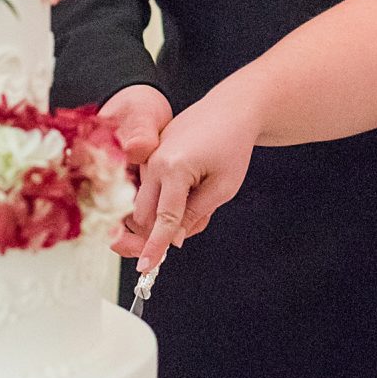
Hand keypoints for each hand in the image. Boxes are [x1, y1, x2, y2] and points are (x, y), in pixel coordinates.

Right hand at [110, 90, 259, 271]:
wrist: (231, 109)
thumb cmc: (232, 144)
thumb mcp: (223, 187)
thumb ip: (195, 214)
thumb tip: (174, 238)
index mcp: (173, 169)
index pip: (163, 219)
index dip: (155, 247)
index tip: (146, 268)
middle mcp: (154, 162)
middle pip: (144, 214)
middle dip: (162, 229)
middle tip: (197, 219)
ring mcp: (149, 157)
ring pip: (146, 203)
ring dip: (168, 213)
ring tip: (202, 197)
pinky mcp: (150, 155)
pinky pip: (150, 187)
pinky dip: (167, 197)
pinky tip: (193, 186)